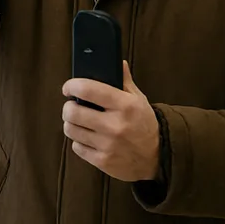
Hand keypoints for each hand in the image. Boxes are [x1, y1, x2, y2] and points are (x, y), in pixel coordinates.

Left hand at [61, 62, 160, 182]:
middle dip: (68, 107)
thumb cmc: (145, 125)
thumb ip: (125, 81)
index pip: (88, 89)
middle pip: (73, 111)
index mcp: (125, 105)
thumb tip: (118, 62)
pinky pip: (76, 147)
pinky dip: (79, 141)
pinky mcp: (102, 161)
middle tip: (72, 106)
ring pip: (71, 129)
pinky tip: (88, 137)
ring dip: (71, 124)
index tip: (68, 87)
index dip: (72, 85)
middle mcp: (115, 125)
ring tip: (78, 121)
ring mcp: (108, 144)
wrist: (155, 158)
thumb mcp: (139, 100)